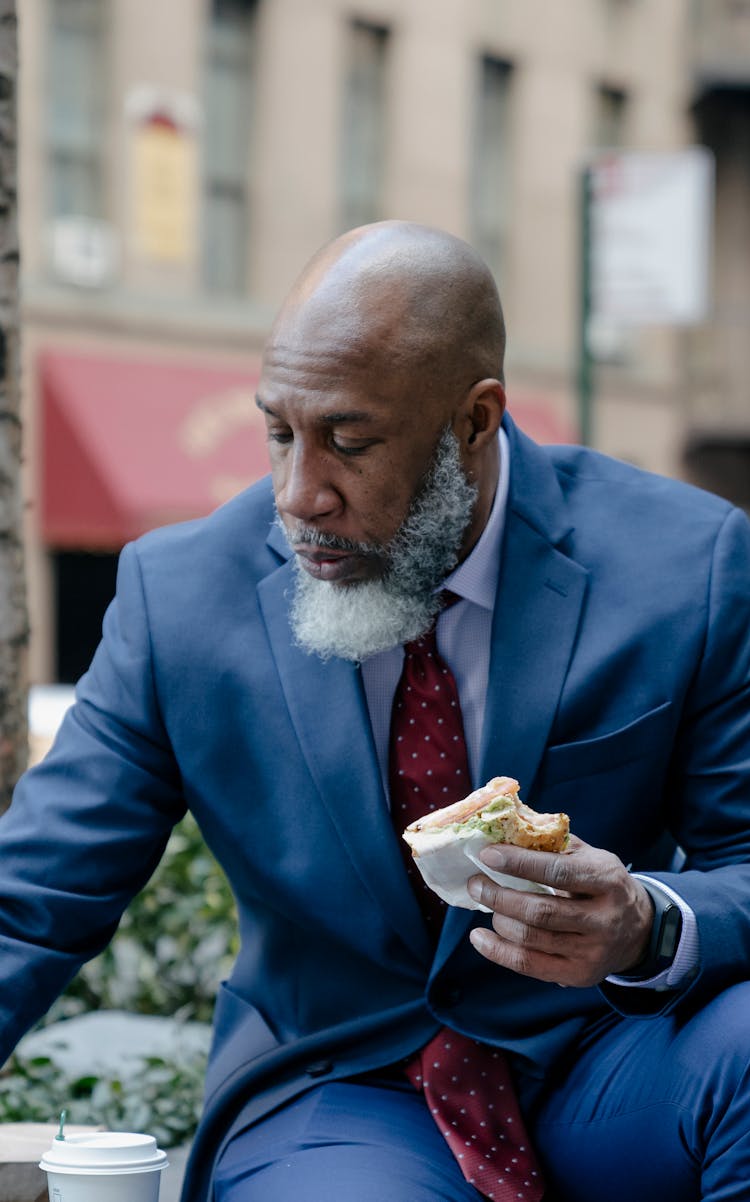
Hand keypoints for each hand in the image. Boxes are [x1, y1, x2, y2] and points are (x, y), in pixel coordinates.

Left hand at [466, 835, 653, 987]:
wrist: (639, 931)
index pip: (558, 871)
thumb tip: (507, 831)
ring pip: (532, 939)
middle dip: (499, 895)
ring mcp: (593, 952)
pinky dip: (498, 951)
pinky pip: (530, 966)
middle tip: (475, 883)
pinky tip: (480, 937)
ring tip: (484, 902)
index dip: (519, 863)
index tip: (488, 855)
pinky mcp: (580, 975)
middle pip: (541, 911)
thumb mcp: (591, 857)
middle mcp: (604, 920)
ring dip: (498, 919)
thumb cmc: (602, 885)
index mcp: (608, 881)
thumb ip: (555, 845)